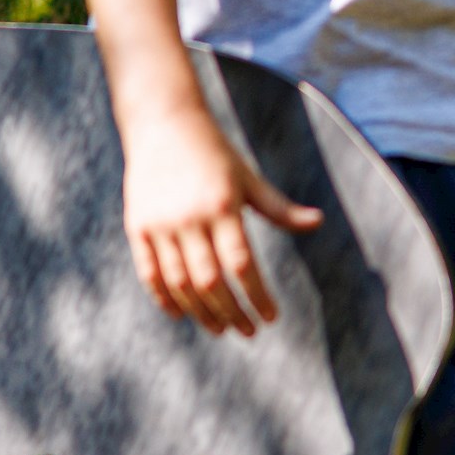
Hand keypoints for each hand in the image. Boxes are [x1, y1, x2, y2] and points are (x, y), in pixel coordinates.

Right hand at [123, 112, 320, 335]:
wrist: (162, 123)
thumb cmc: (214, 152)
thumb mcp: (248, 178)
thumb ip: (279, 207)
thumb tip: (318, 221)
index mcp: (222, 206)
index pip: (242, 264)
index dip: (257, 296)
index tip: (271, 317)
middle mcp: (189, 218)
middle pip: (210, 281)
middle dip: (231, 312)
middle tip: (248, 331)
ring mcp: (159, 225)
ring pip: (180, 283)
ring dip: (201, 313)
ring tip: (220, 329)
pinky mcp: (137, 227)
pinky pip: (149, 273)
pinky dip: (164, 299)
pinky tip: (182, 315)